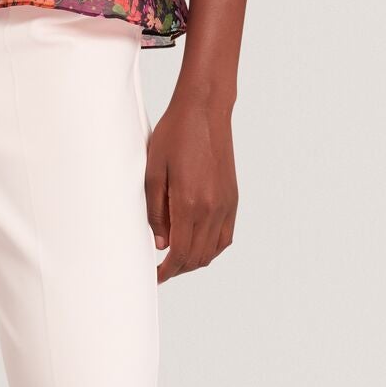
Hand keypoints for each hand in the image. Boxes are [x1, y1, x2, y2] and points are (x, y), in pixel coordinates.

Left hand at [144, 85, 237, 281]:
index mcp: (190, 203)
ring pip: (213, 251)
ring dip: (194, 261)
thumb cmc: (175, 134)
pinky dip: (211, 248)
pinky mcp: (233, 199)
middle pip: (197, 257)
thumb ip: (155, 211)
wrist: (205, 110)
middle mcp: (213, 208)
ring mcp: (226, 204)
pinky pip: (225, 237)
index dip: (166, 271)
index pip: (180, 253)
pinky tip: (197, 244)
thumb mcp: (152, 171)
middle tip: (160, 268)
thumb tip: (161, 243)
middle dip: (178, 269)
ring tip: (176, 258)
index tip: (155, 276)